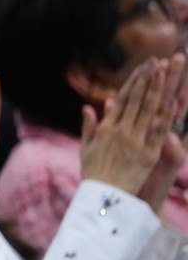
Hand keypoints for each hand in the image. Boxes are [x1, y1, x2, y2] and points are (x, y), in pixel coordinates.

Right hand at [81, 55, 186, 199]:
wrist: (102, 198)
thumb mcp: (86, 148)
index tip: (143, 68)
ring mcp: (135, 140)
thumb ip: (88, 127)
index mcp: (106, 128)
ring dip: (157, 88)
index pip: (122, 99)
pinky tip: (173, 100)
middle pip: (137, 99)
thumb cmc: (93, 174)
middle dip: (147, 79)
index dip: (134, 82)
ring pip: (148, 109)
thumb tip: (88, 108)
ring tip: (165, 71)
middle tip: (157, 61)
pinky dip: (166, 115)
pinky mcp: (147, 154)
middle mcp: (120, 130)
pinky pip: (158, 132)